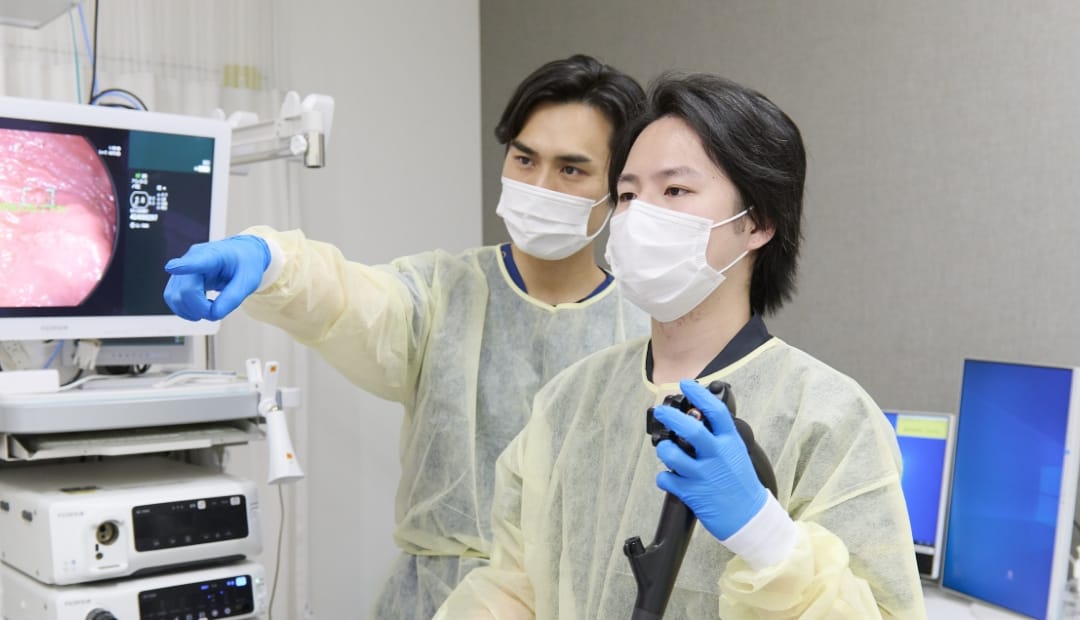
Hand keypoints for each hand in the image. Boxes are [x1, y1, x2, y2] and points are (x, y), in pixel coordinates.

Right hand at [163, 235, 270, 320]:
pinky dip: (185, 309)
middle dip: (200, 309)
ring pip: (174, 297)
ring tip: (209, 309)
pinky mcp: (178, 279)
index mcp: (214, 255)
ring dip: (190, 311)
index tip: (171, 267)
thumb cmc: (245, 264)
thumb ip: (232, 298)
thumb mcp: (248, 281)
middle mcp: (193, 258)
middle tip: (216, 311)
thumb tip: (213, 315)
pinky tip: (200, 308)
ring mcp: (183, 269)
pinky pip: (172, 298)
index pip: (197, 261)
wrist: (241, 255)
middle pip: (186, 291)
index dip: (184, 266)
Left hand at [654, 379, 767, 540]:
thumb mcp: (737, 453)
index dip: (698, 394)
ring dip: (664, 449)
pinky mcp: (692, 493)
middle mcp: (717, 456)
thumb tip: (698, 416)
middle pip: (691, 429)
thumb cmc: (741, 484)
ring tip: (665, 448)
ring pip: (673, 455)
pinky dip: (664, 477)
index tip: (685, 384)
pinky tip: (669, 477)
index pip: (715, 411)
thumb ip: (719, 437)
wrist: (750, 518)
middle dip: (671, 416)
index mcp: (730, 443)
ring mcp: (704, 475)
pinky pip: (667, 479)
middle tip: (661, 412)